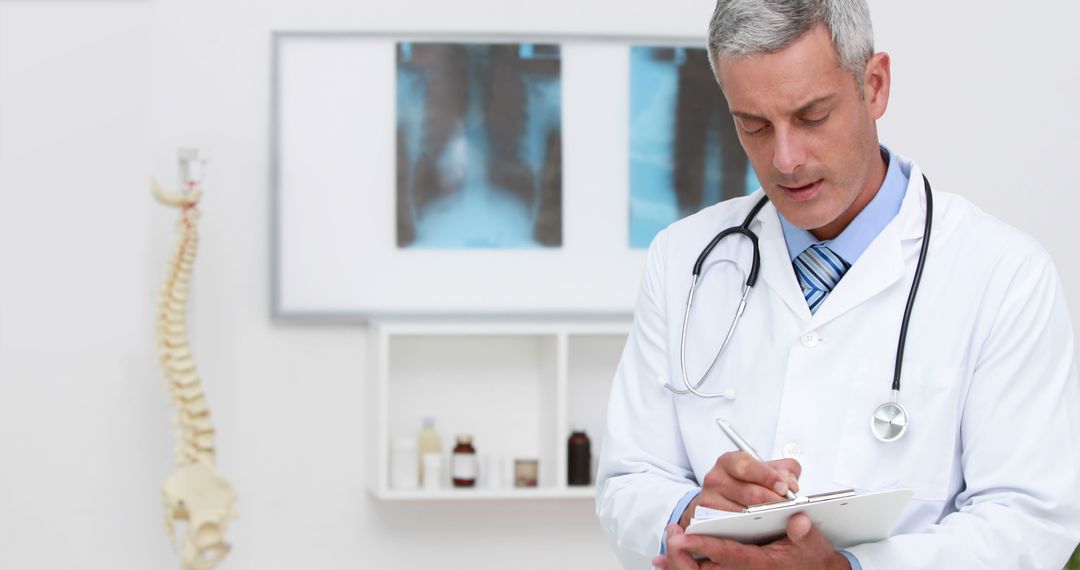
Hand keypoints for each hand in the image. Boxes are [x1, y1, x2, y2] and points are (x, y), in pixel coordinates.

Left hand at [652, 513, 850, 569]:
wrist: (811, 567)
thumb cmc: (807, 554)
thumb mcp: (812, 543)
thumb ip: (804, 532)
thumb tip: (798, 523)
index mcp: (762, 563)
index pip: (729, 555)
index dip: (706, 546)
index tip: (684, 538)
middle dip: (682, 558)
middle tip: (672, 537)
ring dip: (677, 563)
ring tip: (666, 545)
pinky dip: (678, 567)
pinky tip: (662, 561)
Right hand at [679, 451, 800, 527]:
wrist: (725, 502)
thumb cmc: (750, 485)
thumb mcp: (768, 472)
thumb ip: (785, 473)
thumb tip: (791, 486)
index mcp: (729, 462)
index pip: (747, 466)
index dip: (768, 477)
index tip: (784, 488)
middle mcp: (716, 479)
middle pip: (749, 493)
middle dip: (773, 501)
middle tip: (789, 508)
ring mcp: (709, 500)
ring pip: (743, 513)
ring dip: (765, 518)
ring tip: (781, 520)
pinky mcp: (708, 520)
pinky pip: (733, 528)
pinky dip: (750, 531)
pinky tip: (764, 529)